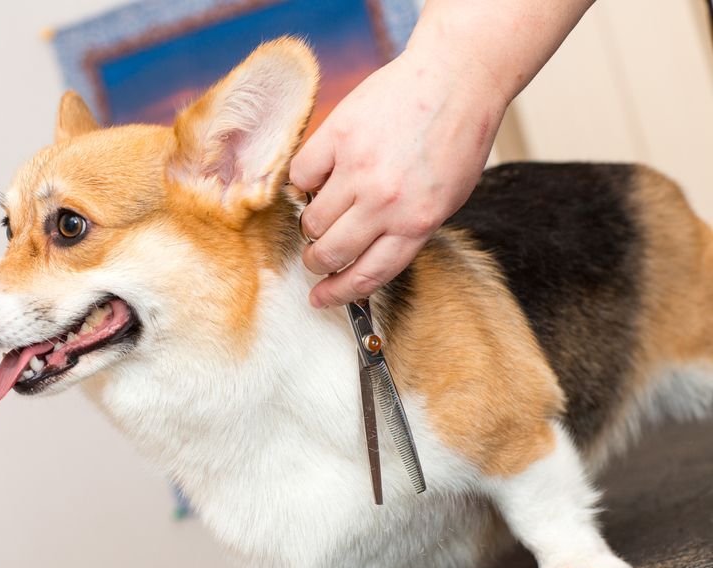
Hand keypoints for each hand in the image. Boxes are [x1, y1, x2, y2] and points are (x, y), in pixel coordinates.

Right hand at [290, 49, 507, 306]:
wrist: (456, 77)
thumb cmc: (455, 137)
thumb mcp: (445, 199)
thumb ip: (406, 230)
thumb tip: (363, 257)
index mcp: (417, 224)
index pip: (367, 276)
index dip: (338, 294)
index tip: (321, 298)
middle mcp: (386, 202)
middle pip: (331, 253)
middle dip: (318, 262)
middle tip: (315, 257)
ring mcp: (359, 169)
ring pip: (311, 220)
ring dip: (312, 222)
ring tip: (325, 209)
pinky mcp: (338, 137)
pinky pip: (302, 175)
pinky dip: (306, 179)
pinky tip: (322, 172)